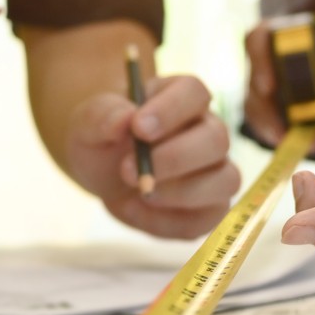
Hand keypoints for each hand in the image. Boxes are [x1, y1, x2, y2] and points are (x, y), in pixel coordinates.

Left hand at [64, 72, 239, 239]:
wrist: (104, 170)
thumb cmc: (103, 138)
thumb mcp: (88, 122)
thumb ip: (102, 116)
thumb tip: (124, 120)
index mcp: (182, 97)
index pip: (194, 92)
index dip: (172, 109)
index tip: (138, 127)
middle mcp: (208, 131)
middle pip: (217, 139)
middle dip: (175, 159)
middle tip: (127, 172)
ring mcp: (215, 171)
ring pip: (226, 181)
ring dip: (181, 193)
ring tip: (138, 193)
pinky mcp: (210, 208)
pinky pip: (206, 220)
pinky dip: (168, 222)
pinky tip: (135, 210)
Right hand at [242, 21, 314, 150]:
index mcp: (276, 34)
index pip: (256, 40)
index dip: (260, 64)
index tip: (268, 87)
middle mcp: (260, 58)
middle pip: (253, 82)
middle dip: (267, 110)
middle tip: (283, 133)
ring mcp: (255, 83)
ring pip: (253, 106)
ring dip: (272, 128)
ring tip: (293, 144)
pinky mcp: (257, 105)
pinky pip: (259, 121)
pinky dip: (273, 135)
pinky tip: (289, 144)